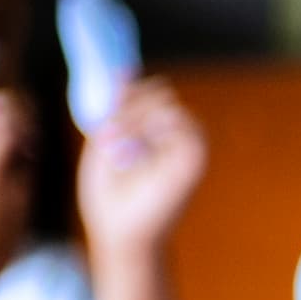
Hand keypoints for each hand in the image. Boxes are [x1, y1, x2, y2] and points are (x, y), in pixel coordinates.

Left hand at [74, 80, 205, 264]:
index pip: (153, 91)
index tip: (105, 118)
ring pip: (169, 106)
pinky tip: (132, 154)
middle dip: (129, 106)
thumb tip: (122, 71)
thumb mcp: (106, 137)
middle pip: (161, 93)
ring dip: (135, 120)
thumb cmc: (110, 191)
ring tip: (115, 147)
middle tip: (107, 136)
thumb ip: (117, 106)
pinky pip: (181, 124)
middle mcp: (179, 136)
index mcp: (159, 130)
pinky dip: (150, 132)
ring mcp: (190, 147)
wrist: (117, 228)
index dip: (128, 94)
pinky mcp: (195, 159)